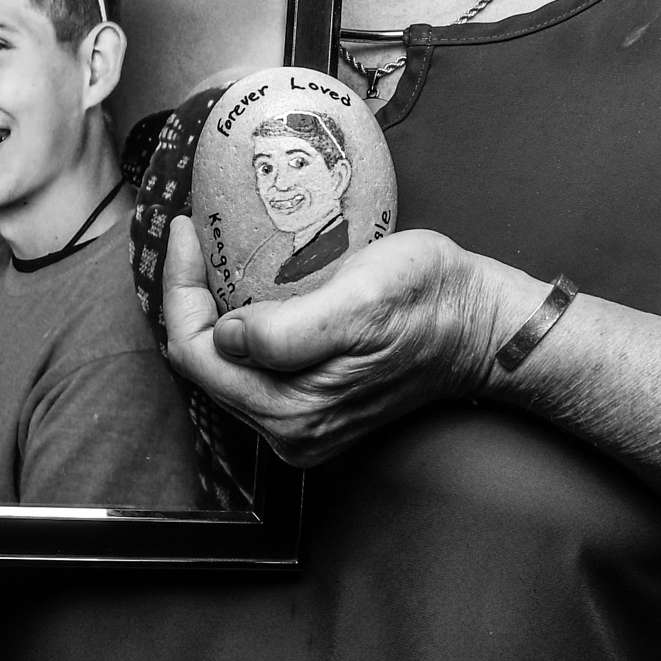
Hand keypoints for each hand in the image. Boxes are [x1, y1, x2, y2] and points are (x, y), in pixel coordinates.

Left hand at [159, 217, 547, 466]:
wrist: (480, 326)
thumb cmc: (429, 302)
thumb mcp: (361, 300)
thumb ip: (288, 331)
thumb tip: (228, 334)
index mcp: (291, 410)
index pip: (197, 352)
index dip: (180, 288)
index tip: (187, 229)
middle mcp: (288, 430)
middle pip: (202, 363)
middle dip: (187, 298)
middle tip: (193, 235)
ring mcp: (299, 424)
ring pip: (221, 366)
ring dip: (208, 310)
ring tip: (209, 255)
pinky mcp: (311, 408)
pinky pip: (248, 368)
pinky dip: (234, 325)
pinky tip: (241, 288)